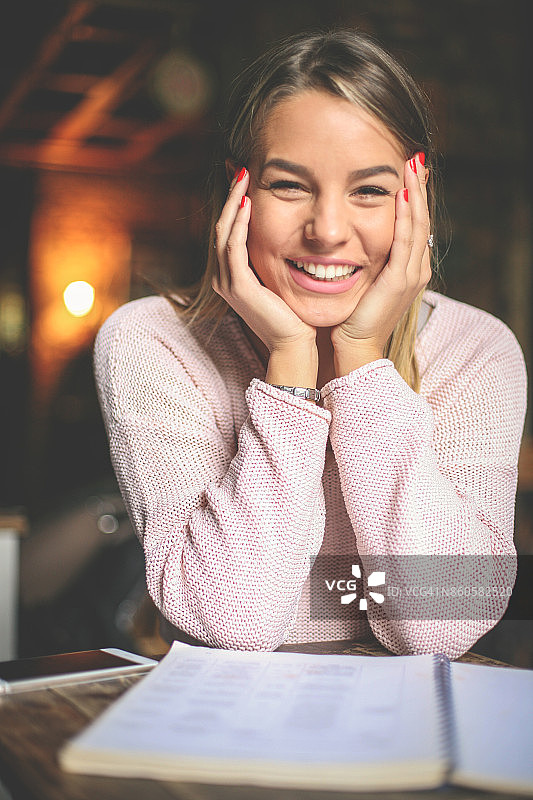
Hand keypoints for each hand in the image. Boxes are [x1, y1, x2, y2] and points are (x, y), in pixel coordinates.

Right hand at [212, 168, 316, 354]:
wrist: (294, 345)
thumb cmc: (293, 315)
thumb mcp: (281, 280)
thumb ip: (276, 259)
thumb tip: (290, 234)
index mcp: (233, 275)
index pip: (229, 231)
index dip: (236, 203)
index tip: (247, 178)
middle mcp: (224, 278)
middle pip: (221, 226)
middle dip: (232, 196)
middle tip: (241, 169)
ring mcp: (228, 282)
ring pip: (224, 233)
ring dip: (234, 204)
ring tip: (243, 178)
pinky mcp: (238, 286)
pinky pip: (233, 247)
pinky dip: (239, 224)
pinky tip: (248, 204)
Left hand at [331, 153, 430, 364]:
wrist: (355, 350)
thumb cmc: (353, 321)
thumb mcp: (364, 285)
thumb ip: (367, 263)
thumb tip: (354, 244)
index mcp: (409, 270)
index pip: (415, 224)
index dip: (414, 196)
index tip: (407, 171)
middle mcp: (416, 270)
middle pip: (422, 218)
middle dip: (418, 187)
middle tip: (415, 157)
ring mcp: (411, 275)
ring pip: (418, 224)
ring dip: (415, 192)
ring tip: (412, 164)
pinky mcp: (399, 280)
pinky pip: (405, 240)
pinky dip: (405, 215)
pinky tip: (402, 193)